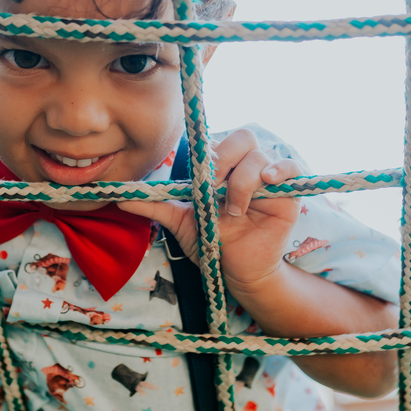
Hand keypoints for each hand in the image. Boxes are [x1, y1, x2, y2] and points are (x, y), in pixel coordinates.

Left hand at [120, 128, 302, 293]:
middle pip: (241, 139)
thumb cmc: (213, 243)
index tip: (198, 178)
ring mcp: (268, 179)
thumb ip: (155, 205)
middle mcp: (245, 167)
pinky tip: (267, 182)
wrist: (238, 272)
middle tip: (212, 190)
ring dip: (242, 181)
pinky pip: (290, 168)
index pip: (216, 143)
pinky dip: (280, 170)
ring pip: (259, 156)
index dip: (206, 155)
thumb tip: (120, 197)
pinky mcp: (288, 194)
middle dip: (224, 162)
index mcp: (221, 168)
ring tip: (233, 209)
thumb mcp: (181, 222)